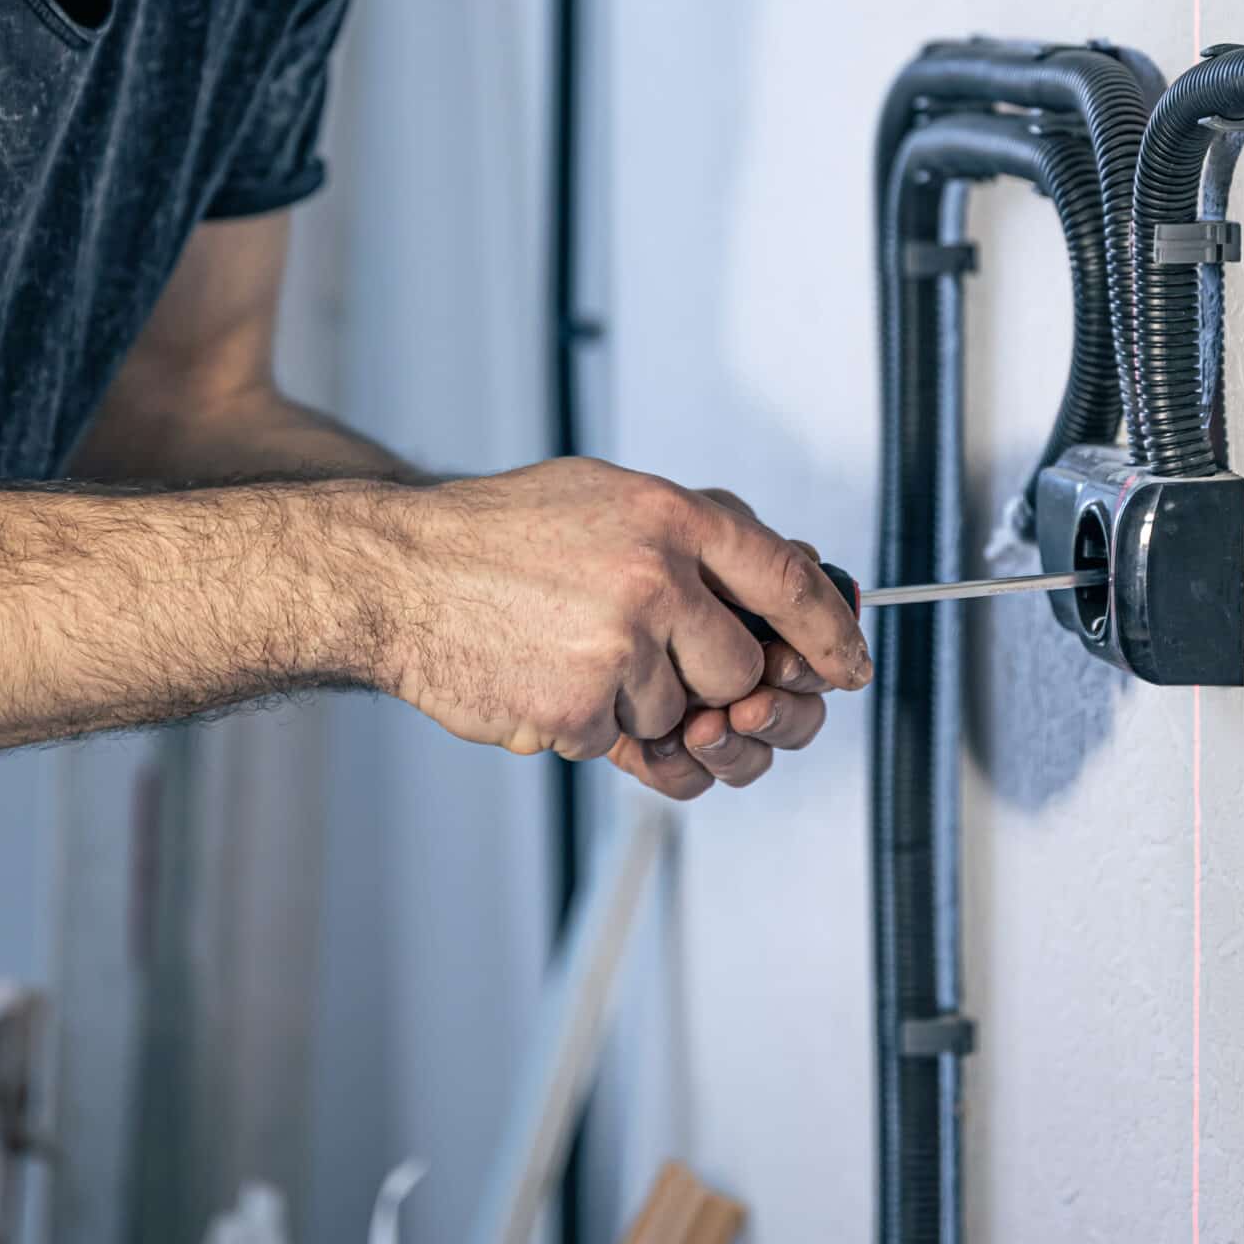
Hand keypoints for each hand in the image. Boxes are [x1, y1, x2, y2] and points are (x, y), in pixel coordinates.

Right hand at [365, 457, 869, 801]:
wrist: (397, 575)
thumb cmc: (498, 538)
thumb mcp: (608, 499)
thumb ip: (697, 535)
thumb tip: (795, 575)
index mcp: (669, 516)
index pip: (785, 578)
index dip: (828, 630)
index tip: (846, 664)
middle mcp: (654, 576)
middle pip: (741, 670)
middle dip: (706, 681)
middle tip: (650, 658)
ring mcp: (619, 647)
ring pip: (680, 716)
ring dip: (633, 703)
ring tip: (569, 649)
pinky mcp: (580, 709)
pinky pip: (621, 744)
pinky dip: (586, 724)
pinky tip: (542, 674)